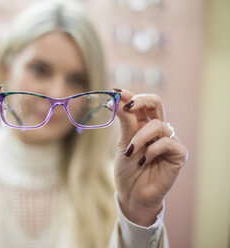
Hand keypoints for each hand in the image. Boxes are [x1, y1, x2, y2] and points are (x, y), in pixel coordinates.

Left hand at [113, 89, 187, 225]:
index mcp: (142, 124)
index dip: (129, 95)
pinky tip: (144, 162)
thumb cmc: (128, 169)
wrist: (132, 194)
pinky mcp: (178, 154)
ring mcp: (168, 140)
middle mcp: (157, 129)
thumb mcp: (123, 143)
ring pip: (158, 125)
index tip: (114, 92)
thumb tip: (116, 100)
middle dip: (141, 100)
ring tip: (131, 153)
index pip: (140, 103)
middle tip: (127, 106)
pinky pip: (166, 143)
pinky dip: (151, 151)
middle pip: (156, 102)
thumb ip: (125, 122)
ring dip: (140, 138)